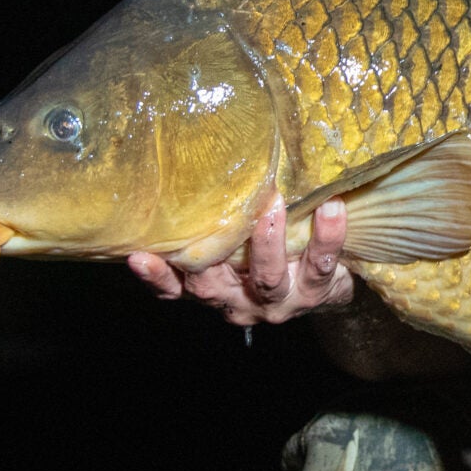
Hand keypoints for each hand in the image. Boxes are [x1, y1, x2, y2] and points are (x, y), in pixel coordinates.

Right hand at [127, 200, 354, 326]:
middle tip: (216, 216)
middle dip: (211, 252)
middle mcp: (236, 301)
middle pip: (211, 286)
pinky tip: (332, 208)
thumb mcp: (234, 248)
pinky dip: (327, 237)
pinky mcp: (314, 294)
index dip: (155, 276)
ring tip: (274, 205)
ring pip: (267, 278)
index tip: (138, 256)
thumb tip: (189, 168)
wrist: (324, 284)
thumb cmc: (269, 253)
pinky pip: (320, 266)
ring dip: (268, 242)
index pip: (172, 289)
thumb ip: (214, 227)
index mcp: (211, 288)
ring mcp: (275, 302)